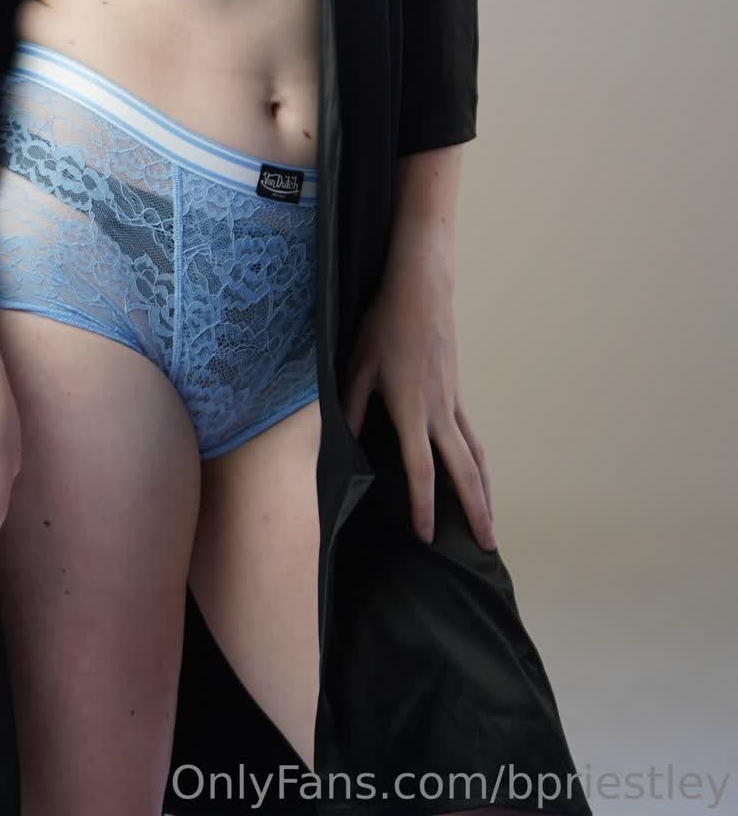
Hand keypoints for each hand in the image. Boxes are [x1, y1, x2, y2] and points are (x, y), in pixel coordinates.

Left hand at [341, 237, 496, 551]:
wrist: (421, 290)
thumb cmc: (385, 324)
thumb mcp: (359, 363)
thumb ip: (352, 405)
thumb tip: (347, 444)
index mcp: (412, 407)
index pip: (421, 466)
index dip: (424, 503)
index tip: (427, 535)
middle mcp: (440, 411)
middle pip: (465, 470)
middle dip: (476, 510)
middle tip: (485, 545)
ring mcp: (453, 402)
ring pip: (477, 456)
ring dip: (486, 492)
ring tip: (489, 523)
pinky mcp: (458, 394)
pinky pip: (474, 437)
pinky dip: (480, 465)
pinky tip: (480, 479)